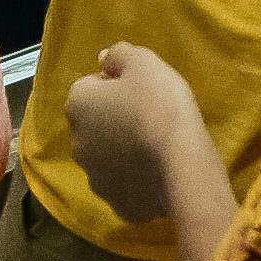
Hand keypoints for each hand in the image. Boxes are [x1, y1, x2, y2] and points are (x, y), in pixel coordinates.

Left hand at [64, 43, 202, 225]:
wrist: (183, 164)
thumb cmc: (160, 106)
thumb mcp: (144, 63)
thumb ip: (119, 55)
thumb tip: (103, 59)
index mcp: (77, 105)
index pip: (91, 86)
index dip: (117, 86)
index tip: (142, 91)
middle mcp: (76, 143)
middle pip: (95, 124)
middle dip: (115, 120)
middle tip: (149, 118)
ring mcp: (95, 179)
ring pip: (107, 157)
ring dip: (122, 152)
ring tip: (155, 148)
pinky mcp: (117, 205)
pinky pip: (124, 186)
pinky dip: (136, 180)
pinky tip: (158, 173)